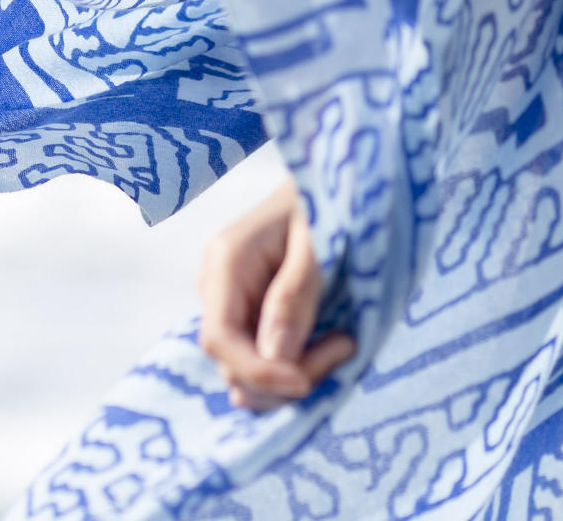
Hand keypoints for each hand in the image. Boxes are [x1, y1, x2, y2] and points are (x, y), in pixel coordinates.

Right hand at [195, 177, 356, 412]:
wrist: (336, 180)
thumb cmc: (330, 201)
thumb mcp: (319, 242)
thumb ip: (295, 296)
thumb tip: (274, 359)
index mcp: (226, 260)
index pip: (219, 338)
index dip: (257, 372)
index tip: (305, 382)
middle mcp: (218, 286)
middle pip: (232, 364)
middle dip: (286, 374)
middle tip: (345, 346)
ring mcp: (233, 303)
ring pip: (249, 371)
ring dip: (297, 373)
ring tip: (343, 342)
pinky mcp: (252, 315)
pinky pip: (265, 359)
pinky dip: (298, 365)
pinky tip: (332, 342)